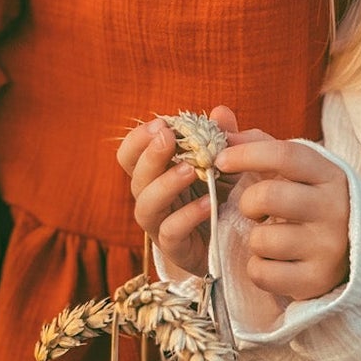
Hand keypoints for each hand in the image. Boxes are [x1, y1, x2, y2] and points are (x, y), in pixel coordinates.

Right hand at [118, 105, 243, 277]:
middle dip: (150, 155)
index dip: (138, 139)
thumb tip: (220, 112)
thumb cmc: (221, 197)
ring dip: (165, 183)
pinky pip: (171, 232)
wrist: (231, 244)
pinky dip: (187, 216)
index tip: (161, 124)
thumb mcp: (224, 163)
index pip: (129, 155)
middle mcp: (151, 199)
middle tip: (168, 138)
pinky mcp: (176, 248)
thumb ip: (221, 138)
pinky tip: (208, 203)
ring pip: (147, 205)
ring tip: (191, 170)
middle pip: (136, 177)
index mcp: (155, 175)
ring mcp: (160, 225)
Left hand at [213, 137, 350, 302]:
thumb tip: (217, 116)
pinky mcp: (316, 280)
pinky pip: (263, 273)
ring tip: (271, 238)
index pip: (286, 155)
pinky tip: (275, 263)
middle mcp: (336, 209)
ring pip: (263, 239)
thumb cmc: (311, 204)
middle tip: (253, 209)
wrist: (353, 256)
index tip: (221, 159)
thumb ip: (258, 143)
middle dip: (247, 202)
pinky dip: (258, 268)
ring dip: (255, 239)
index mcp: (330, 175)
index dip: (247, 154)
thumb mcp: (296, 171)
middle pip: (269, 196)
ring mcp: (328, 248)